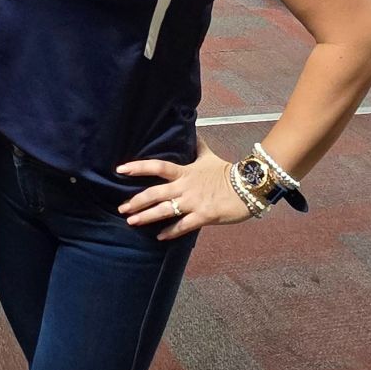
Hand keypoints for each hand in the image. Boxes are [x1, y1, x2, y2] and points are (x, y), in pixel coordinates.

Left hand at [115, 137, 251, 239]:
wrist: (249, 187)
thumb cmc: (228, 172)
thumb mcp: (209, 156)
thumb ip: (198, 147)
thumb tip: (193, 133)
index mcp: (185, 172)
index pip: (158, 167)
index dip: (138, 167)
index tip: (121, 170)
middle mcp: (185, 187)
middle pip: (155, 193)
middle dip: (136, 201)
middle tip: (122, 208)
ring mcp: (194, 202)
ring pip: (165, 210)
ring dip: (146, 217)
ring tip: (132, 222)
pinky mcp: (204, 216)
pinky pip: (183, 226)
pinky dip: (170, 232)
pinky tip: (159, 237)